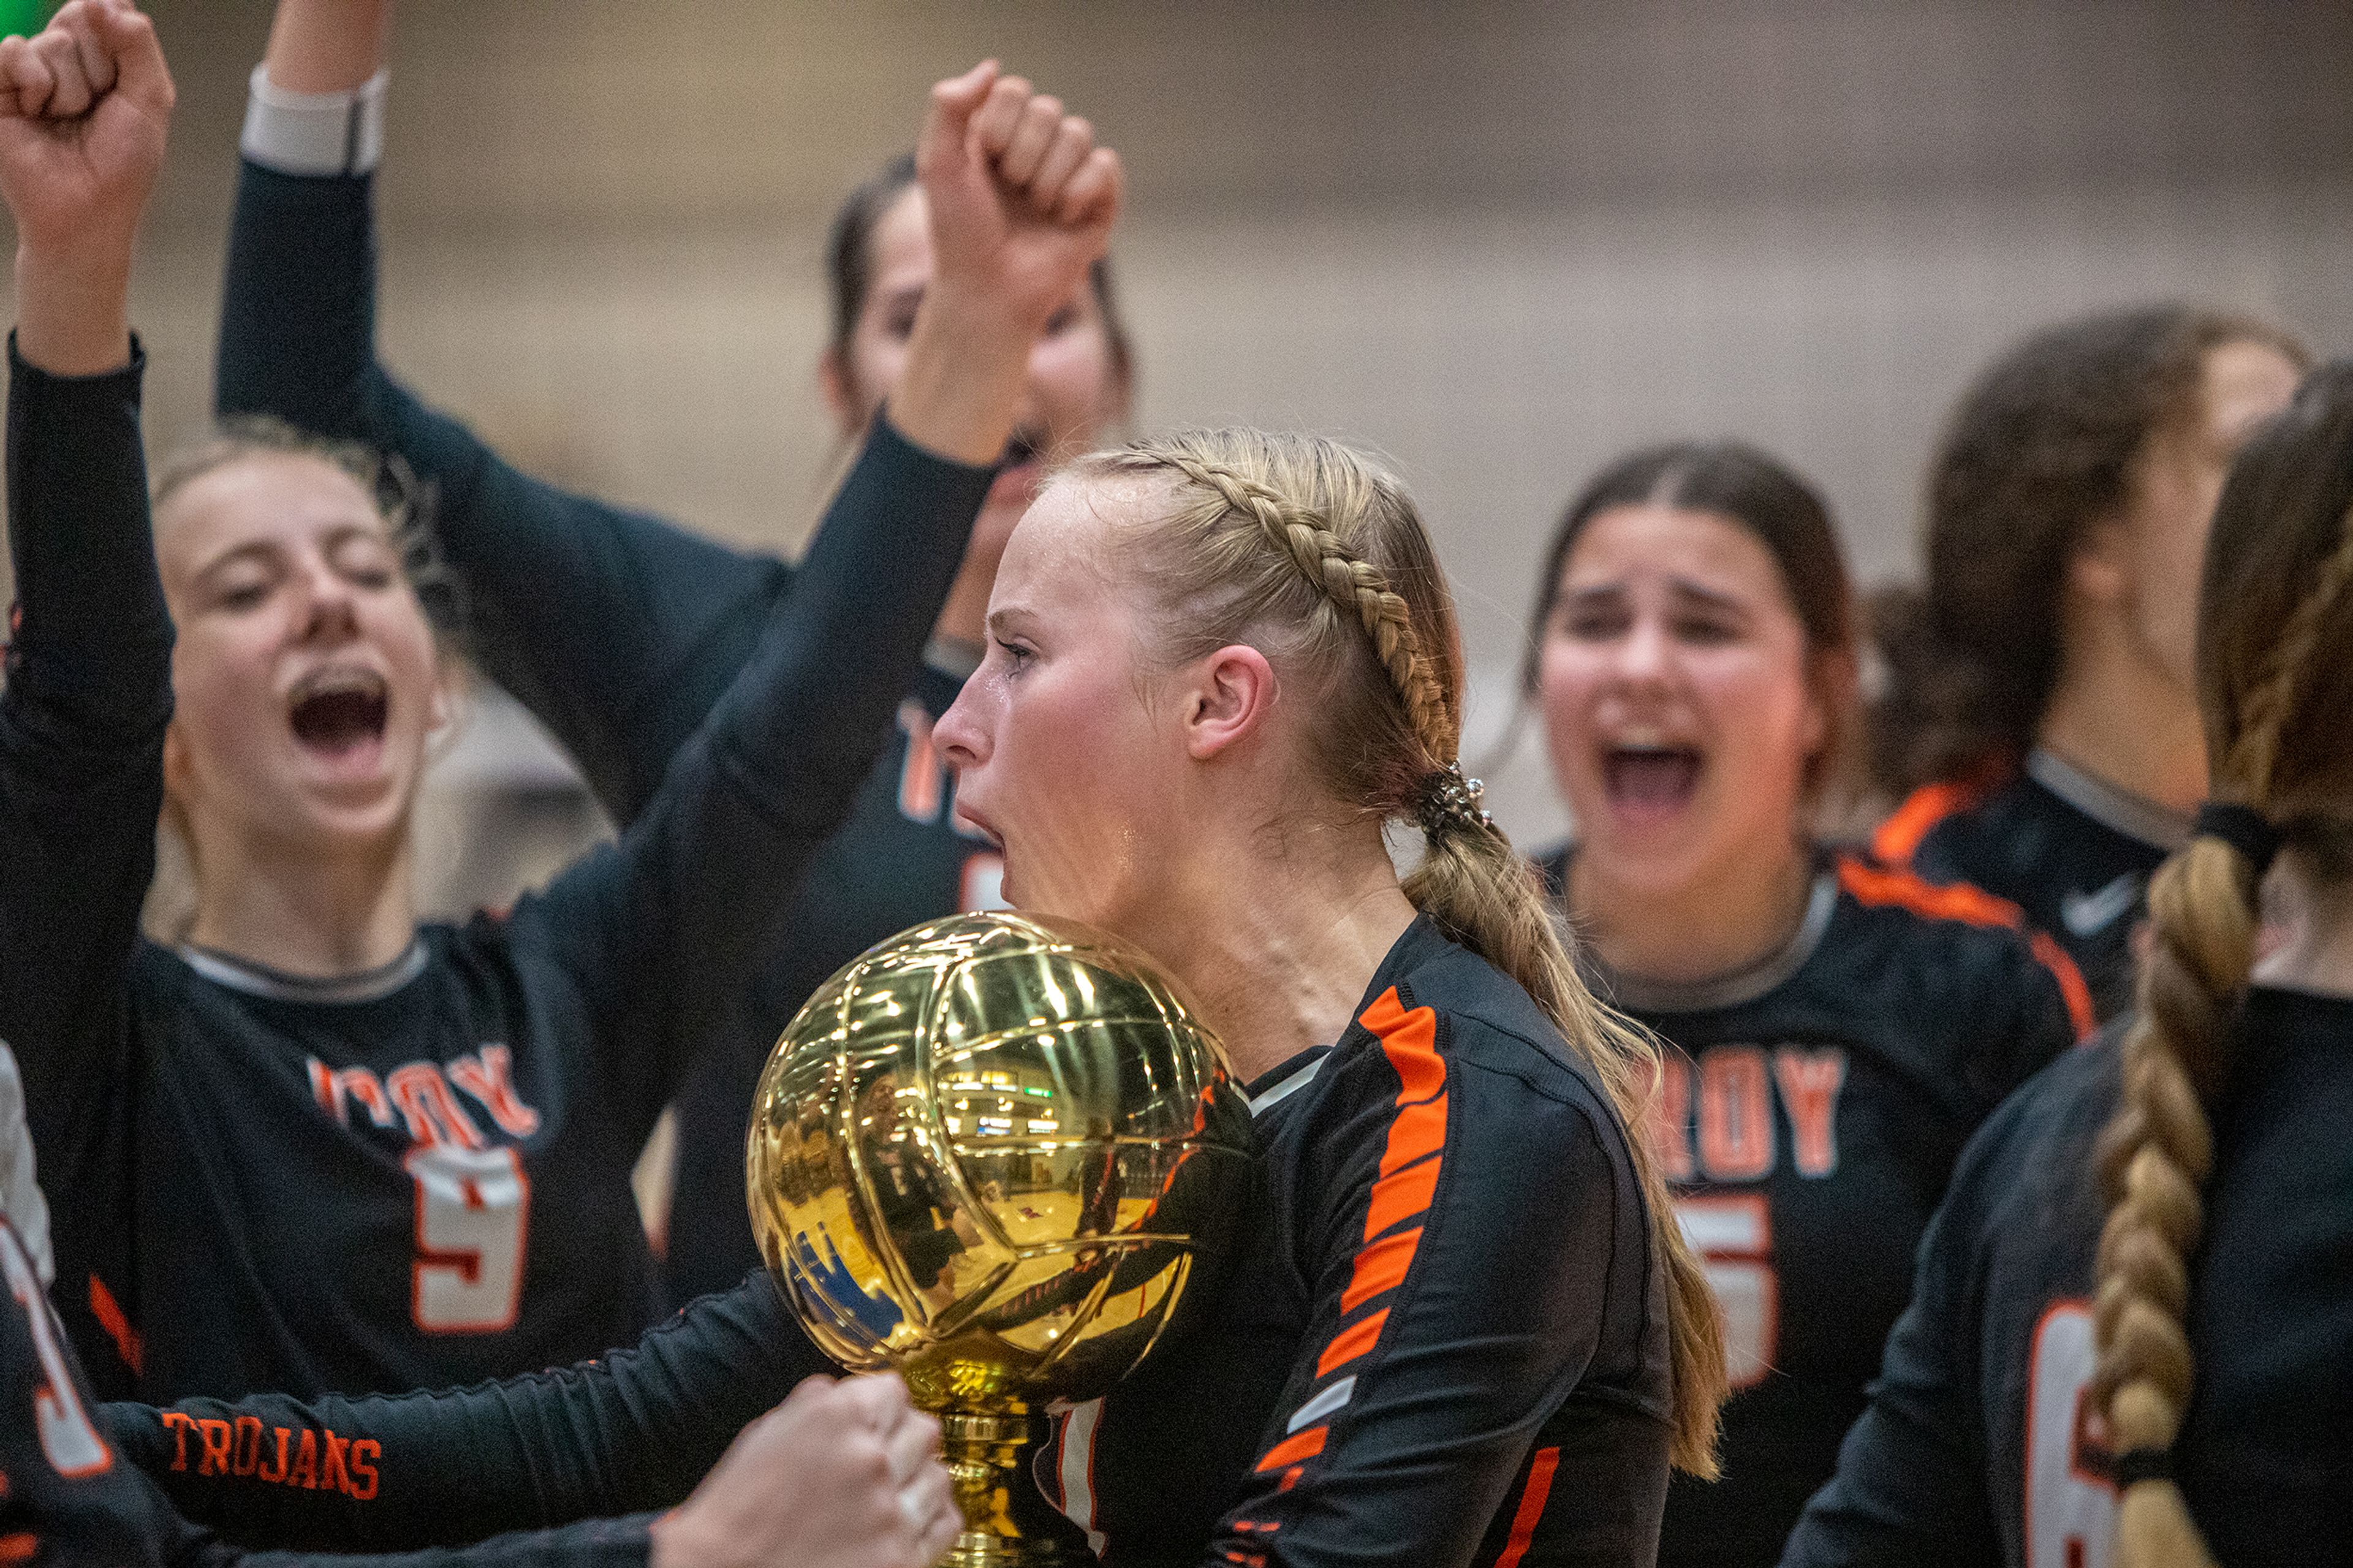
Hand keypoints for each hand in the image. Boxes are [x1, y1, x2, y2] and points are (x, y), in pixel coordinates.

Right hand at [0, 0, 172, 255]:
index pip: (108, 11)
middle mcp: (68, 60)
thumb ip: (138, 43)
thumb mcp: (150, 99)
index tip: (120, 79)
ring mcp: (33, 72)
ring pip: (52, 41)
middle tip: (96, 109)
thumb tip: (109, 0)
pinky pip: (13, 51)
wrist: (85, 209)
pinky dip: (33, 82)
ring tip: (67, 120)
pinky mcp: (0, 87)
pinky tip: (38, 111)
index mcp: (106, 60)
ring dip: (71, 88)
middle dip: (98, 67)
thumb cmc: (121, 164)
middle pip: (80, 19)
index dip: (116, 37)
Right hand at [649, 1374, 962, 1567]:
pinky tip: (906, 1522)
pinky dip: (931, 1519)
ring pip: (938, 1474)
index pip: (893, 1390)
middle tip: (883, 1460)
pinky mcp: (900, 1558)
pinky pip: (945, 1522)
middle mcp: (869, 1457)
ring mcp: (888, 1510)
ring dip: (918, 1481)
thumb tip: (849, 1394)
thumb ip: (816, 1407)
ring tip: (889, 1496)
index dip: (883, 1407)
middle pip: (923, 1430)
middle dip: (903, 1442)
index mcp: (833, 1418)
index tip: (878, 1420)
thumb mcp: (766, 1436)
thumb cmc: (735, 1514)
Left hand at [916, 60, 1120, 339]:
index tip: (983, 162)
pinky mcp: (1098, 203)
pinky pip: (1106, 165)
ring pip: (1078, 133)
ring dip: (1049, 176)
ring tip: (1035, 209)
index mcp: (999, 134)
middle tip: (1010, 192)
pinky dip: (1080, 189)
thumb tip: (993, 66)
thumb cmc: (959, 234)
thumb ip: (949, 105)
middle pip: (1049, 109)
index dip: (999, 125)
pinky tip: (1062, 217)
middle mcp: (1037, 150)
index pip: (1015, 92)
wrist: (988, 292)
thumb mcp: (938, 164)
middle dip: (1023, 154)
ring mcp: (1070, 175)